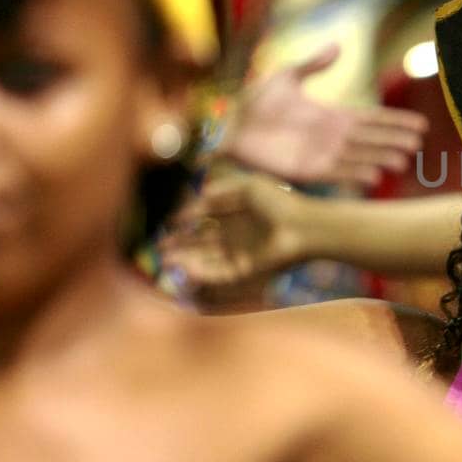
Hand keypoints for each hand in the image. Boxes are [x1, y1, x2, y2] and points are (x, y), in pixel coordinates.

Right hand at [161, 174, 305, 289]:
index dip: (185, 224)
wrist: (302, 225)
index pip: (204, 221)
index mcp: (236, 215)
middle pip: (201, 244)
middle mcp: (235, 237)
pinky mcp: (245, 271)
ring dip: (186, 261)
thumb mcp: (246, 187)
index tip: (166, 226)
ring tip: (165, 261)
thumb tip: (194, 197)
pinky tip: (186, 269)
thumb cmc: (278, 202)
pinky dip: (202, 273)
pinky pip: (218, 275)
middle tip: (159, 249)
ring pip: (206, 261)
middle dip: (180, 246)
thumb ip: (218, 191)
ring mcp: (239, 255)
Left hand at [224, 44, 426, 185]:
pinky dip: (354, 175)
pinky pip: (336, 174)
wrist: (229, 125)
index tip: (421, 125)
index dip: (396, 122)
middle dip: (395, 142)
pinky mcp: (306, 171)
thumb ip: (313, 65)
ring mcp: (321, 155)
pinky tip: (373, 177)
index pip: (372, 120)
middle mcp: (333, 138)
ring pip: (359, 158)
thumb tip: (339, 46)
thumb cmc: (256, 103)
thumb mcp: (287, 77)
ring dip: (381, 160)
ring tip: (402, 162)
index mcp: (333, 116)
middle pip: (372, 141)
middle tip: (418, 145)